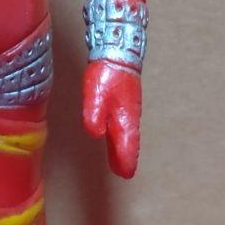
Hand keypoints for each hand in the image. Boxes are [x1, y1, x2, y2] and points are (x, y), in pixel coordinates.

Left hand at [82, 60, 141, 178]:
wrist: (118, 50)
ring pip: (126, 132)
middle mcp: (130, 114)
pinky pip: (123, 123)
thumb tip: (95, 134)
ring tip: (120, 161)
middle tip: (125, 173)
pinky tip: (115, 135)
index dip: (126, 159)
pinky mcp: (124, 100)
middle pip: (128, 141)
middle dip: (126, 157)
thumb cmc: (108, 71)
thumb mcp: (95, 93)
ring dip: (124, 147)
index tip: (126, 174)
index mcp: (125, 116)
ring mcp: (128, 107)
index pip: (127, 144)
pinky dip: (121, 135)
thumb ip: (94, 114)